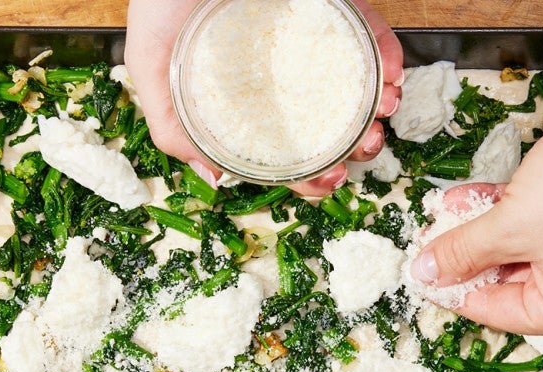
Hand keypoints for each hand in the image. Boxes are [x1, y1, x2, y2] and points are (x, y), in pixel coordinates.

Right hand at [124, 0, 402, 195]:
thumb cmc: (159, 0)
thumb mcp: (151, 69)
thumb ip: (172, 127)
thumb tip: (215, 178)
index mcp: (250, 101)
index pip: (289, 149)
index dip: (311, 176)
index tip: (327, 183)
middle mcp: (284, 74)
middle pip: (334, 122)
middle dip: (359, 144)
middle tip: (364, 148)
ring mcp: (312, 39)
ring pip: (360, 82)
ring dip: (382, 105)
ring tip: (384, 111)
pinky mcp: (331, 4)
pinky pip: (369, 32)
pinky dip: (387, 55)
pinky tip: (392, 74)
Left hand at [409, 96, 542, 339]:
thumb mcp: (506, 226)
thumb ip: (461, 253)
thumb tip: (426, 273)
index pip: (499, 313)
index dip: (454, 292)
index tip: (422, 277)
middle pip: (512, 283)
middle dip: (467, 256)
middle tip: (430, 240)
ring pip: (525, 253)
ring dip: (483, 231)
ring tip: (444, 213)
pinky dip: (510, 216)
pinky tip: (472, 197)